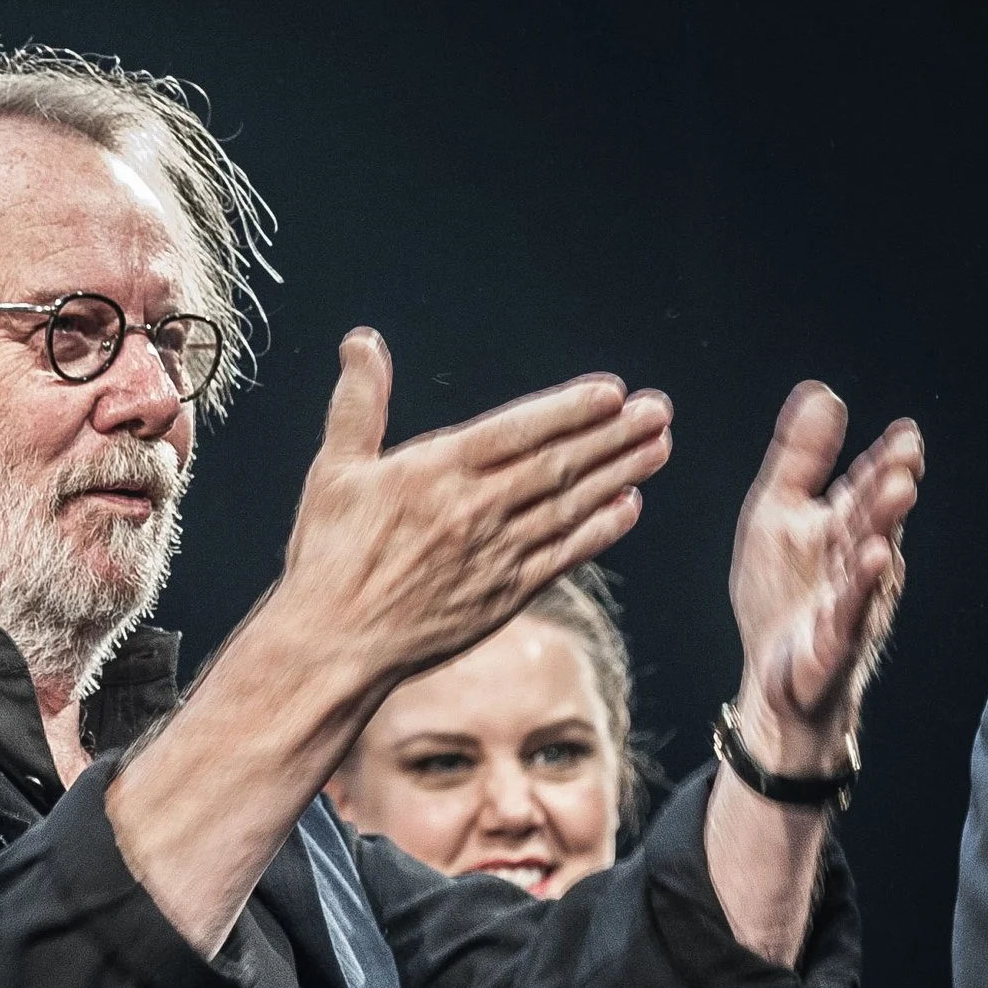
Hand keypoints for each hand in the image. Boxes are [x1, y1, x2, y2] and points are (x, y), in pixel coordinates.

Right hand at [269, 328, 674, 692]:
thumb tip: (363, 342)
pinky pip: (565, 555)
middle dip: (613, 435)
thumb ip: (358, 404)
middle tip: (659, 409)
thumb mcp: (334, 471)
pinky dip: (600, 530)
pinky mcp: (504, 594)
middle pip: (558, 464)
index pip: (516, 430)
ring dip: (620, 473)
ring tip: (658, 446)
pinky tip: (627, 507)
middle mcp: (474, 510)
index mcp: (434, 472)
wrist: (333, 645)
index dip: (568, 409)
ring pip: (571, 506)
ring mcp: (495, 554)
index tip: (612, 393)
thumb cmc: (328, 557)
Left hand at [728, 382, 922, 772]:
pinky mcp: (836, 640)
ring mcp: (851, 601)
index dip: (884, 461)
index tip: (904, 433)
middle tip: (905, 454)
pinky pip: (850, 611)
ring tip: (896, 495)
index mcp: (842, 528)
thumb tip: (821, 393)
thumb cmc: (783, 596)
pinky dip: (860, 588)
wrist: (776, 678)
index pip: (865, 489)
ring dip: (883, 527)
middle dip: (888, 486)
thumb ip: (799, 459)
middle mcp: (855, 561)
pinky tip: (872, 560)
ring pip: (870, 561)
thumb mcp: (776, 516)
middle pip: (873, 519)